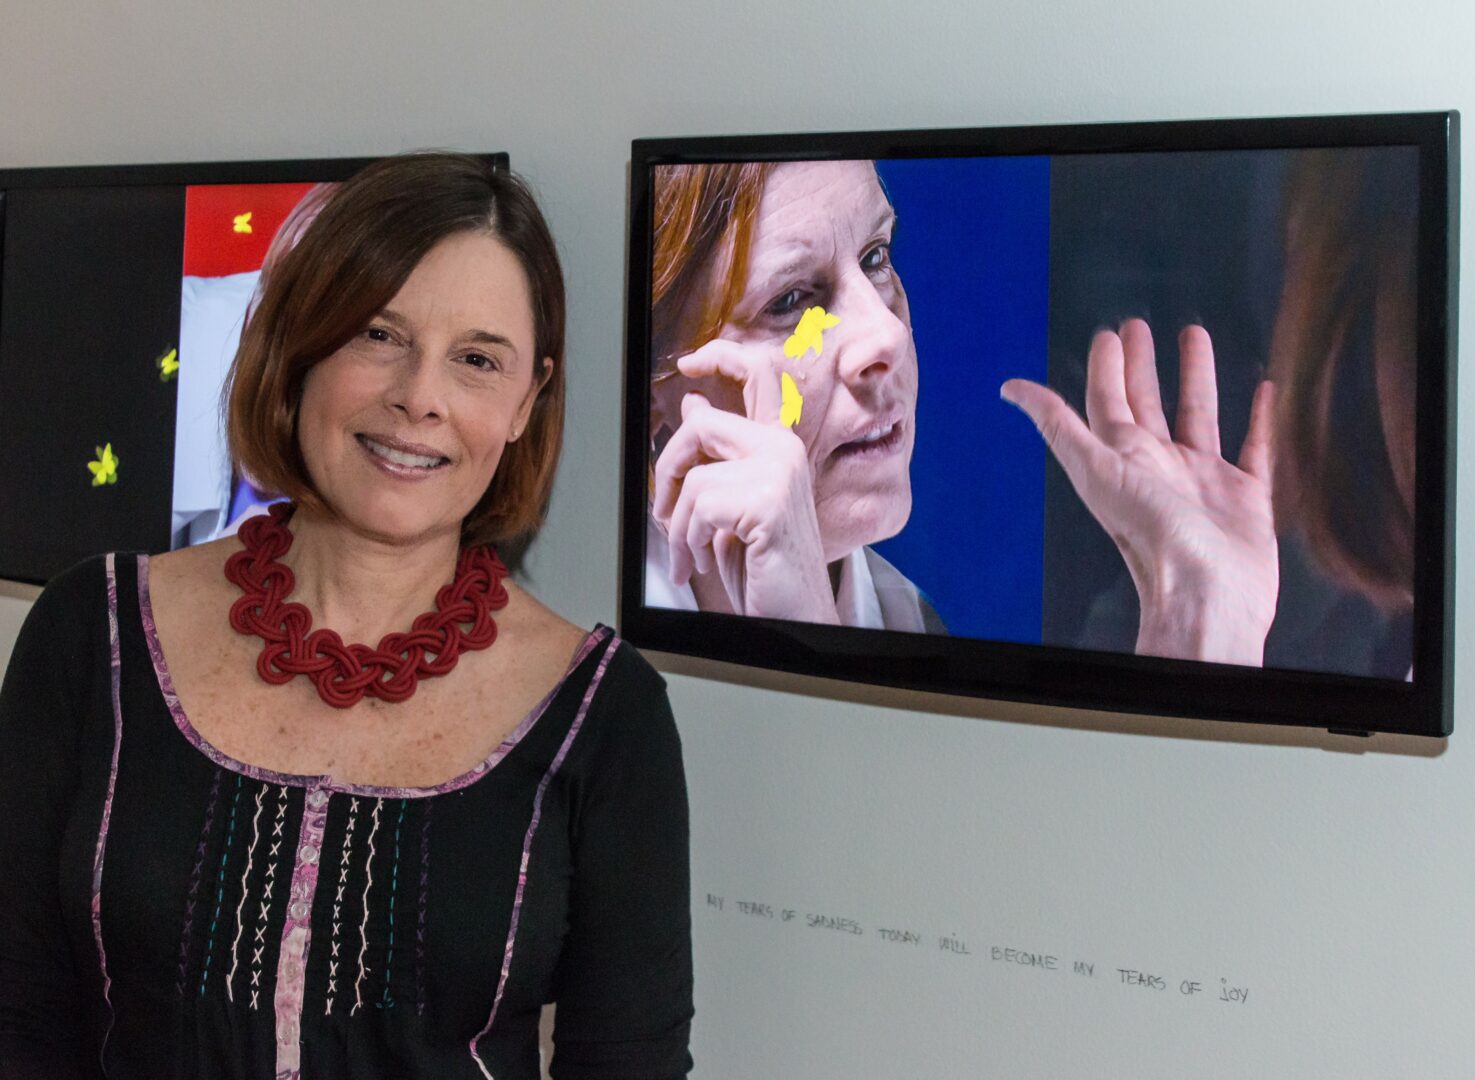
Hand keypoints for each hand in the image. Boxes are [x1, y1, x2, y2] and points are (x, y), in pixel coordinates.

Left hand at [651, 339, 838, 622]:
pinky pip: (699, 506)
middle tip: (664, 513)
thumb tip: (694, 402)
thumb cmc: (763, 568)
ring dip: (678, 528)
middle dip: (668, 472)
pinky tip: (704, 560)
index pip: (756, 376)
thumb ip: (718, 456)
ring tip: (691, 555)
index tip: (691, 363)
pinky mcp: (767, 501)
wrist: (792, 618)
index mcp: (779, 445)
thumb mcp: (732, 505)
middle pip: (700, 426)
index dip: (724, 358)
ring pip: (692, 480)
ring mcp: (779, 472)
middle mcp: (784, 450)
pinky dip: (689, 541)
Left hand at [1001, 319, 1276, 665]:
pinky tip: (1264, 389)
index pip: (1108, 402)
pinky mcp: (1246, 496)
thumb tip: (1009, 388)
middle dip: (1141, 366)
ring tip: (1194, 335)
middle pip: (1146, 404)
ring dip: (1195, 378)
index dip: (1106, 368)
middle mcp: (1159, 466)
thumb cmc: (1149, 532)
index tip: (1110, 333)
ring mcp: (1203, 480)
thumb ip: (1057, 425)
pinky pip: (1255, 447)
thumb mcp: (1094, 468)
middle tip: (1139, 326)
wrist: (1206, 589)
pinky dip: (1259, 420)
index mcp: (1123, 459)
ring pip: (1198, 415)